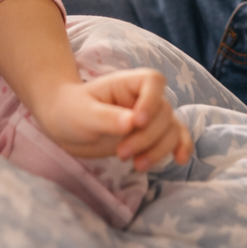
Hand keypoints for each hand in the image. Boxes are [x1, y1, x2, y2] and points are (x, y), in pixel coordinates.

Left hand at [32, 68, 192, 171]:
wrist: (66, 125)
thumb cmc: (71, 111)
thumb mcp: (83, 114)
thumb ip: (106, 117)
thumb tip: (131, 123)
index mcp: (127, 83)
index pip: (153, 81)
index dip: (151, 100)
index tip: (137, 122)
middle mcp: (142, 97)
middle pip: (163, 112)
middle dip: (147, 137)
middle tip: (121, 153)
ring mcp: (149, 117)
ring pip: (171, 128)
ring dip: (159, 149)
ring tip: (136, 166)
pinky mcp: (150, 135)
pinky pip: (174, 137)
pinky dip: (180, 147)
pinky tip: (179, 159)